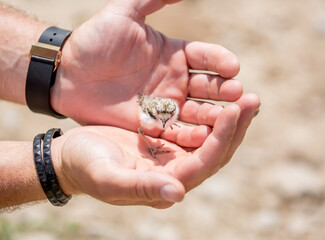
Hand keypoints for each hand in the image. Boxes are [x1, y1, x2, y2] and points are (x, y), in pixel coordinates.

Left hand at [51, 0, 241, 146]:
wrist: (68, 73)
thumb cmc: (95, 41)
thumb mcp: (124, 13)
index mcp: (175, 54)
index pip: (206, 56)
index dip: (220, 61)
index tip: (233, 67)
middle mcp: (175, 80)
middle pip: (209, 86)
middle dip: (224, 90)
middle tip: (238, 95)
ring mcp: (166, 104)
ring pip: (197, 111)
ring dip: (213, 115)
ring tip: (226, 118)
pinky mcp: (153, 124)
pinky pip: (177, 130)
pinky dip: (191, 134)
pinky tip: (203, 137)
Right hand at [53, 94, 258, 208]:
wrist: (71, 156)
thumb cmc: (85, 167)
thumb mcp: (106, 177)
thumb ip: (140, 187)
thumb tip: (177, 193)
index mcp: (165, 183)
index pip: (204, 163)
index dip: (221, 139)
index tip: (234, 111)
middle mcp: (176, 171)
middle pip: (216, 151)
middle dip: (236, 126)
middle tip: (253, 99)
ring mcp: (174, 154)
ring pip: (211, 137)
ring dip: (230, 117)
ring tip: (245, 94)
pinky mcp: (168, 137)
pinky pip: (197, 125)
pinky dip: (212, 112)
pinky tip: (223, 96)